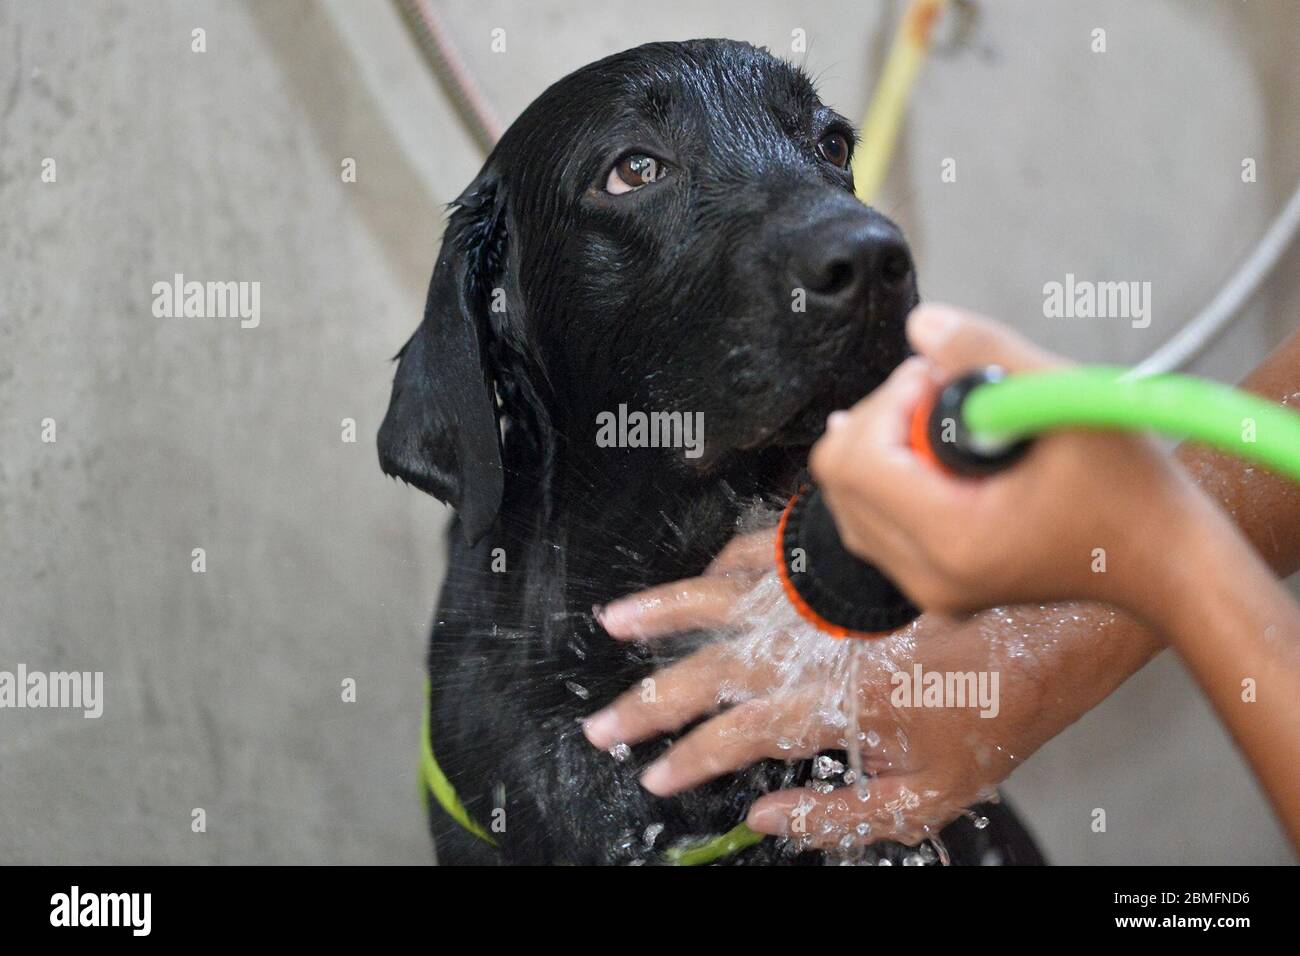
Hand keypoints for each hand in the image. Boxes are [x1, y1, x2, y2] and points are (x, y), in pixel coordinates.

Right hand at [588, 556, 1144, 847]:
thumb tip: (766, 816)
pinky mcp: (843, 558)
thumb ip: (840, 815)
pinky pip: (765, 553)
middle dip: (648, 702)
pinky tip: (697, 579)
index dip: (688, 760)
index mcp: (837, 704)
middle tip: (603, 724)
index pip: (738, 736)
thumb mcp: (931, 797)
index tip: (653, 775)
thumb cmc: (1002, 711)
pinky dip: (723, 567)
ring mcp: (828, 593)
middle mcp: (820, 642)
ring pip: (725, 599)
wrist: (1058, 622)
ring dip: (663, 614)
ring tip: (614, 623)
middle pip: (711, 671)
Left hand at [810, 304, 1208, 618]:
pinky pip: (871, 523)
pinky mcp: (933, 586)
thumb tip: (920, 324)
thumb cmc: (1130, 490)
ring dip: (883, 448)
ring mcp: (928, 589)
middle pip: (840, 478)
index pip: (856, 460)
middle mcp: (929, 576)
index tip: (938, 380)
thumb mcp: (1065, 399)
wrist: (1164, 561)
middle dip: (881, 419)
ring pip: (847, 501)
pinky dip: (891, 480)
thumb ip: (985, 354)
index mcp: (954, 539)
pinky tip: (933, 454)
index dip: (888, 402)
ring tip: (947, 424)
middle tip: (944, 393)